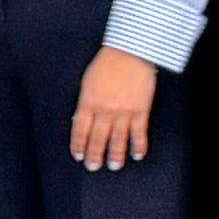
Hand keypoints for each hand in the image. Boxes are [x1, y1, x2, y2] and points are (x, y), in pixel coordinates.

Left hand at [68, 45, 158, 170]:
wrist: (130, 52)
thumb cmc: (107, 63)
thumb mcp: (88, 81)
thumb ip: (85, 102)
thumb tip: (80, 119)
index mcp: (88, 102)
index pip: (80, 130)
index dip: (79, 145)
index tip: (78, 155)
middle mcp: (104, 111)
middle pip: (97, 139)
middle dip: (94, 155)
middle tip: (93, 167)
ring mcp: (123, 113)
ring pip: (118, 140)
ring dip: (115, 155)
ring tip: (113, 166)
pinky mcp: (141, 111)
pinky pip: (139, 134)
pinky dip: (138, 146)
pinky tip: (137, 155)